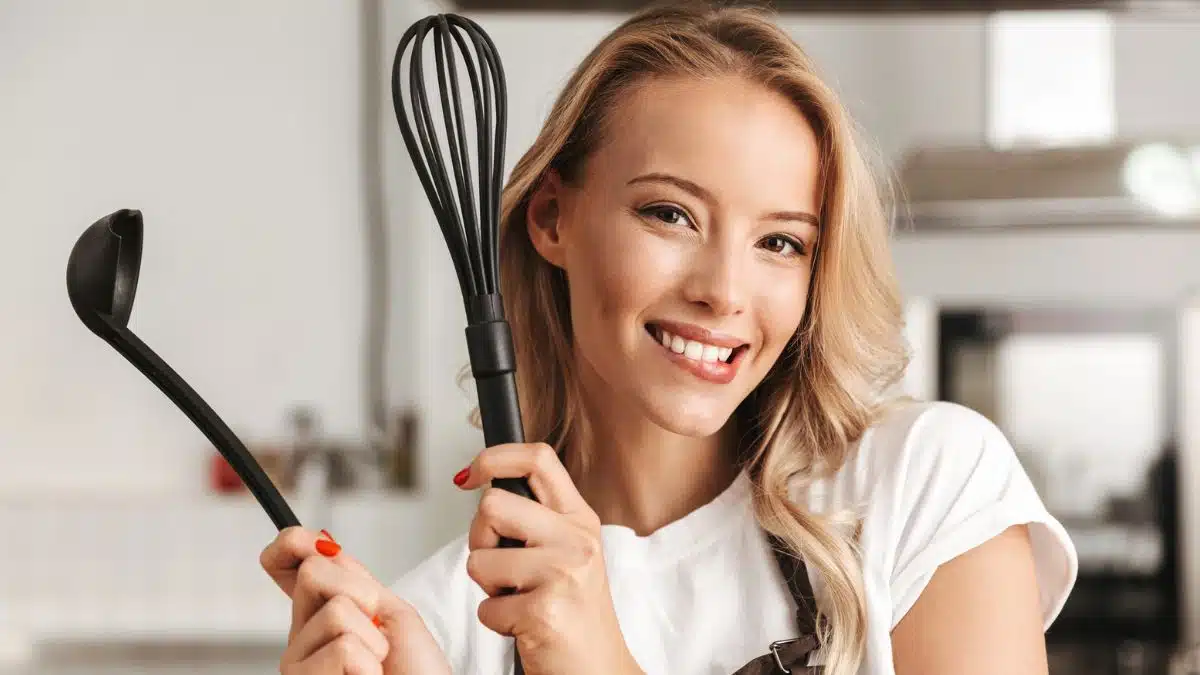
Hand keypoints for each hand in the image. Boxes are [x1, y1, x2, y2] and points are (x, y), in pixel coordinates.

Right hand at [260, 527, 451, 674]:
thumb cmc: (415, 669)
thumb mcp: (390, 609)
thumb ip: (352, 578)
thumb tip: (317, 541)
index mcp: (320, 613)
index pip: (285, 566)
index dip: (289, 544)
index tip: (302, 542)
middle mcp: (301, 636)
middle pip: (312, 573)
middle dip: (362, 593)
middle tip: (378, 630)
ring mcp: (298, 662)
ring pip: (336, 612)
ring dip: (372, 637)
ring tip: (375, 665)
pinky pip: (342, 647)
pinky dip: (369, 662)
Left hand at [456, 442, 643, 674]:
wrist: (598, 669)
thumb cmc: (572, 613)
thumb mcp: (567, 551)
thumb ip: (535, 518)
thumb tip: (482, 484)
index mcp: (580, 519)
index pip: (538, 458)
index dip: (494, 457)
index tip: (469, 475)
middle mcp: (577, 540)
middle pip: (492, 505)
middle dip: (480, 540)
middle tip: (502, 567)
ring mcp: (563, 573)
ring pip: (479, 558)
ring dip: (487, 587)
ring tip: (520, 599)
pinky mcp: (545, 611)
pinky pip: (486, 606)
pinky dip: (496, 621)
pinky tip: (525, 625)